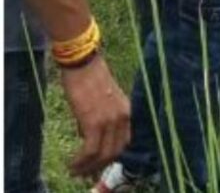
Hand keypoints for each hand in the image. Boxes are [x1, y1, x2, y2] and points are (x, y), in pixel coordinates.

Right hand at [60, 55, 129, 177]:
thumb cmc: (89, 79)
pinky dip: (81, 161)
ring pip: (103, 155)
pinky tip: (72, 164)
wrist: (83, 64)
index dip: (113, 157)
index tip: (101, 166)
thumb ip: (101, 119)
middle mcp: (124, 118)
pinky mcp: (94, 122)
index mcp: (128, 112)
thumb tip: (88, 138)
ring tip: (76, 172)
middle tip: (85, 174)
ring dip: (88, 167)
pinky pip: (90, 150)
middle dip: (100, 166)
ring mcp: (110, 120)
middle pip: (116, 152)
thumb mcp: (103, 101)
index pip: (126, 142)